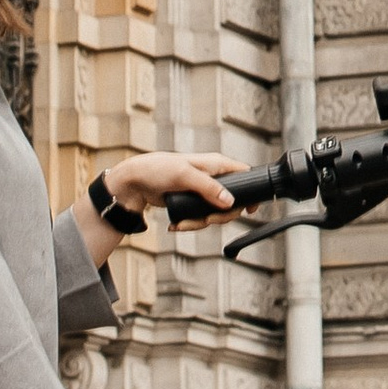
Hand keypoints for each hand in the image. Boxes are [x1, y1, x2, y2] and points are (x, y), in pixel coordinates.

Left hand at [76, 148, 236, 268]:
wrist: (135, 183)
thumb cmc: (157, 170)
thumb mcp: (184, 175)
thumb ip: (208, 187)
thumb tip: (229, 201)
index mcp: (216, 164)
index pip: (245, 174)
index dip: (252, 191)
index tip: (250, 209)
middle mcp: (213, 177)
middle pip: (231, 202)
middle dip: (218, 217)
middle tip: (206, 220)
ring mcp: (203, 191)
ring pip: (215, 213)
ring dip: (200, 223)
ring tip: (182, 224)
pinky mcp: (193, 202)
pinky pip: (201, 218)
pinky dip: (191, 224)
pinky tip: (177, 224)